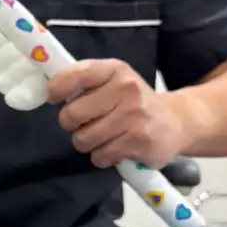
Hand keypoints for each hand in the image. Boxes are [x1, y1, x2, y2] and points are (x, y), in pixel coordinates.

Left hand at [46, 59, 189, 168]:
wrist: (177, 122)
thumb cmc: (132, 101)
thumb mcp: (112, 81)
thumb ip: (83, 81)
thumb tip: (49, 90)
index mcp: (114, 70)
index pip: (75, 75)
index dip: (56, 88)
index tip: (53, 97)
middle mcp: (126, 89)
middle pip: (71, 114)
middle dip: (71, 124)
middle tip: (86, 123)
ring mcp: (134, 116)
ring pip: (83, 139)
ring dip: (87, 143)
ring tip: (103, 137)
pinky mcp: (139, 141)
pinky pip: (100, 155)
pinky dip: (102, 157)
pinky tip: (115, 149)